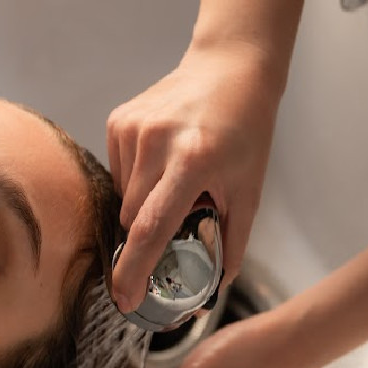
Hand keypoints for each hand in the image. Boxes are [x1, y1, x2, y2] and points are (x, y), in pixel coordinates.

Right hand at [106, 45, 281, 311]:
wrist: (230, 69)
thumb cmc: (245, 130)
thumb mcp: (250, 188)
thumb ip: (232, 240)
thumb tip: (215, 286)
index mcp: (192, 161)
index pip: (152, 228)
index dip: (135, 270)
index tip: (125, 299)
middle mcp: (156, 143)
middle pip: (133, 218)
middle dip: (149, 232)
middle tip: (178, 219)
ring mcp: (132, 128)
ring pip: (122, 196)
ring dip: (143, 203)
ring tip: (173, 180)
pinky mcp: (118, 120)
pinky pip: (117, 172)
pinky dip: (136, 178)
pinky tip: (160, 160)